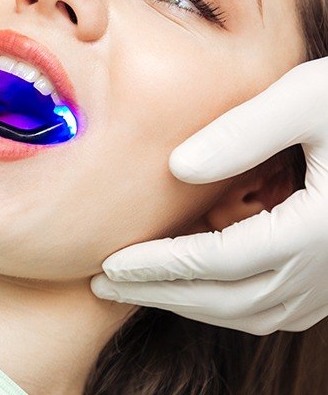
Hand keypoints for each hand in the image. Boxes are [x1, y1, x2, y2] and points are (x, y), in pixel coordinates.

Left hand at [91, 58, 327, 334]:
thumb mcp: (308, 99)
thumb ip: (244, 132)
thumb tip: (177, 167)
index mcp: (317, 226)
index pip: (219, 261)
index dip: (160, 266)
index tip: (111, 264)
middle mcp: (326, 266)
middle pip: (228, 298)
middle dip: (161, 294)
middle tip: (106, 285)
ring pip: (251, 312)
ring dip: (191, 304)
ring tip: (140, 289)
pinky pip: (273, 308)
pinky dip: (227, 304)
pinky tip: (200, 287)